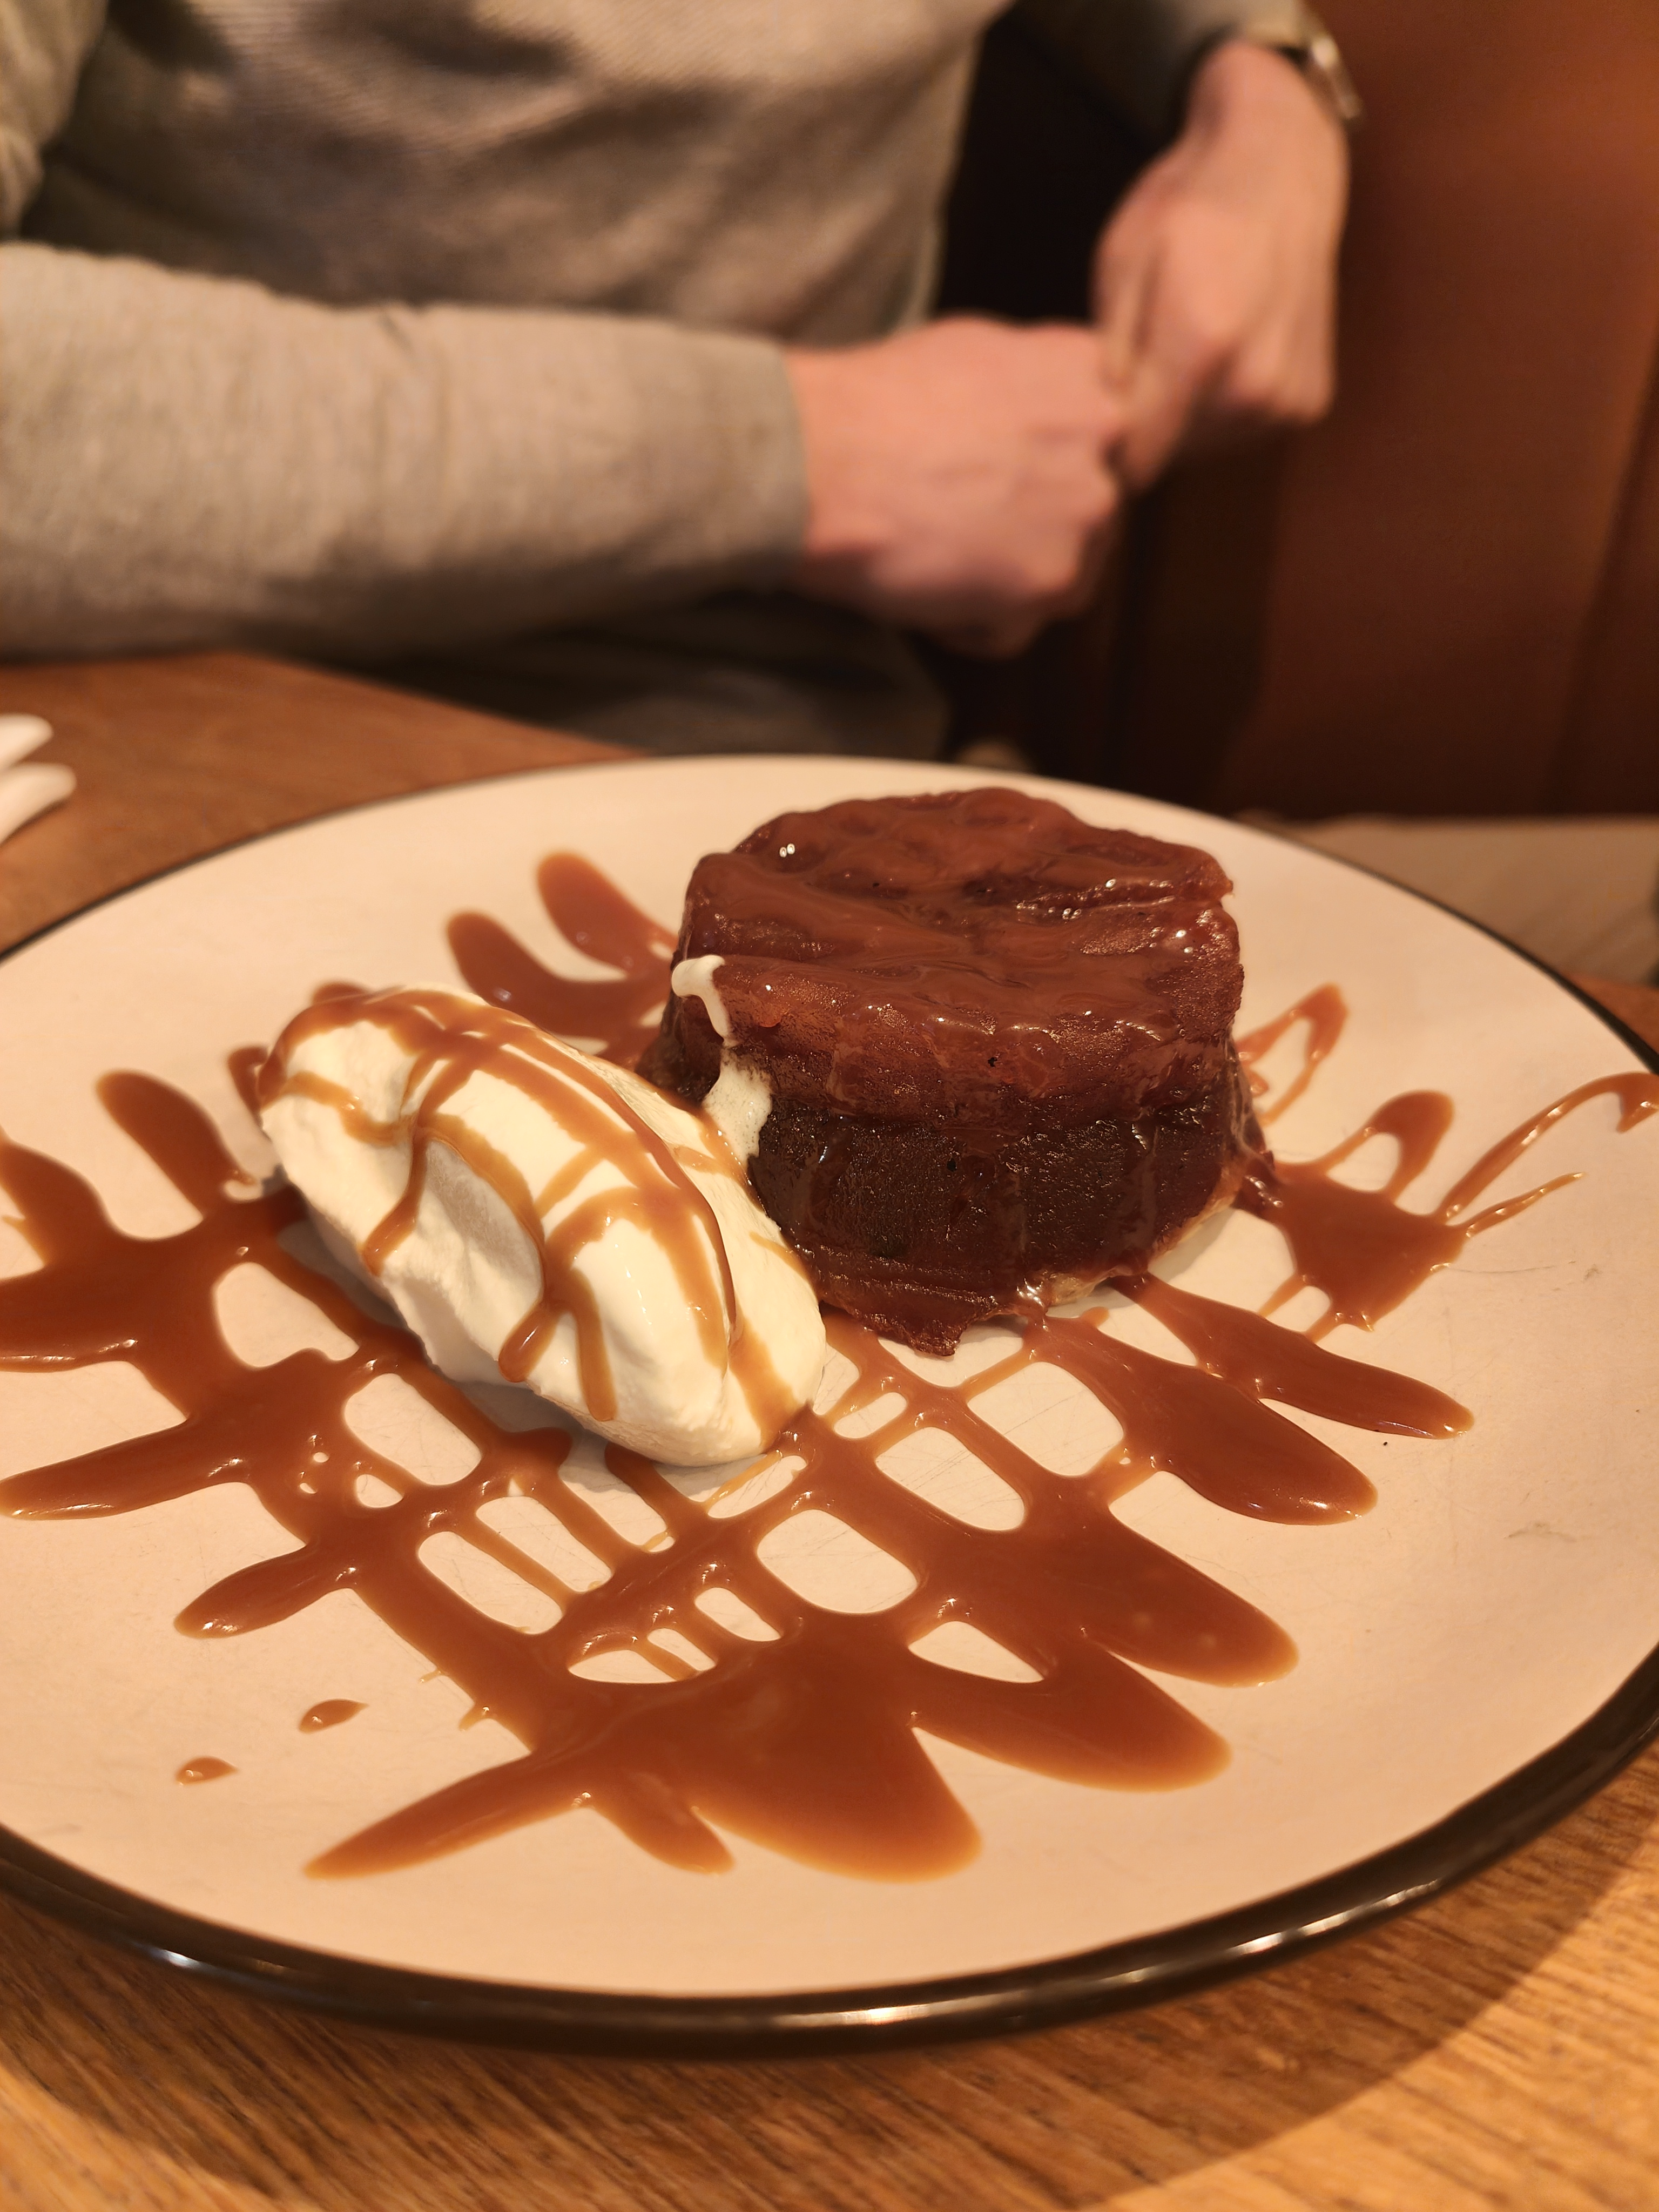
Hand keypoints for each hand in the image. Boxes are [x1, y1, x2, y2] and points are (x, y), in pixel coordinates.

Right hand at [786, 317, 1124, 656]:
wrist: (816, 459)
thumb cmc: (867, 407)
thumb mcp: (968, 351)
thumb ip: (1029, 384)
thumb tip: (1040, 411)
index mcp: (1081, 367)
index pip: (1096, 442)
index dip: (1040, 472)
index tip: (990, 481)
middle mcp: (1102, 432)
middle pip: (1085, 512)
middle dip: (1027, 533)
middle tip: (954, 527)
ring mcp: (1086, 507)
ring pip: (1063, 575)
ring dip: (1001, 586)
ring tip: (934, 559)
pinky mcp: (1053, 578)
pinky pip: (1017, 628)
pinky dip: (971, 627)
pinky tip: (925, 592)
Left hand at [1094, 40, 1348, 487]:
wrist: (1280, 168)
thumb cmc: (1190, 207)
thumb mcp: (1121, 265)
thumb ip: (1107, 355)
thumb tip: (1097, 426)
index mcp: (1202, 346)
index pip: (1137, 454)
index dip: (1106, 449)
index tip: (1091, 425)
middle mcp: (1254, 382)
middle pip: (1171, 454)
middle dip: (1147, 426)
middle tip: (1141, 368)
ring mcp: (1288, 396)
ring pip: (1209, 447)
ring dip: (1185, 420)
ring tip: (1183, 353)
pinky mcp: (1309, 401)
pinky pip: (1246, 431)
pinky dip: (1225, 408)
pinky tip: (1223, 354)